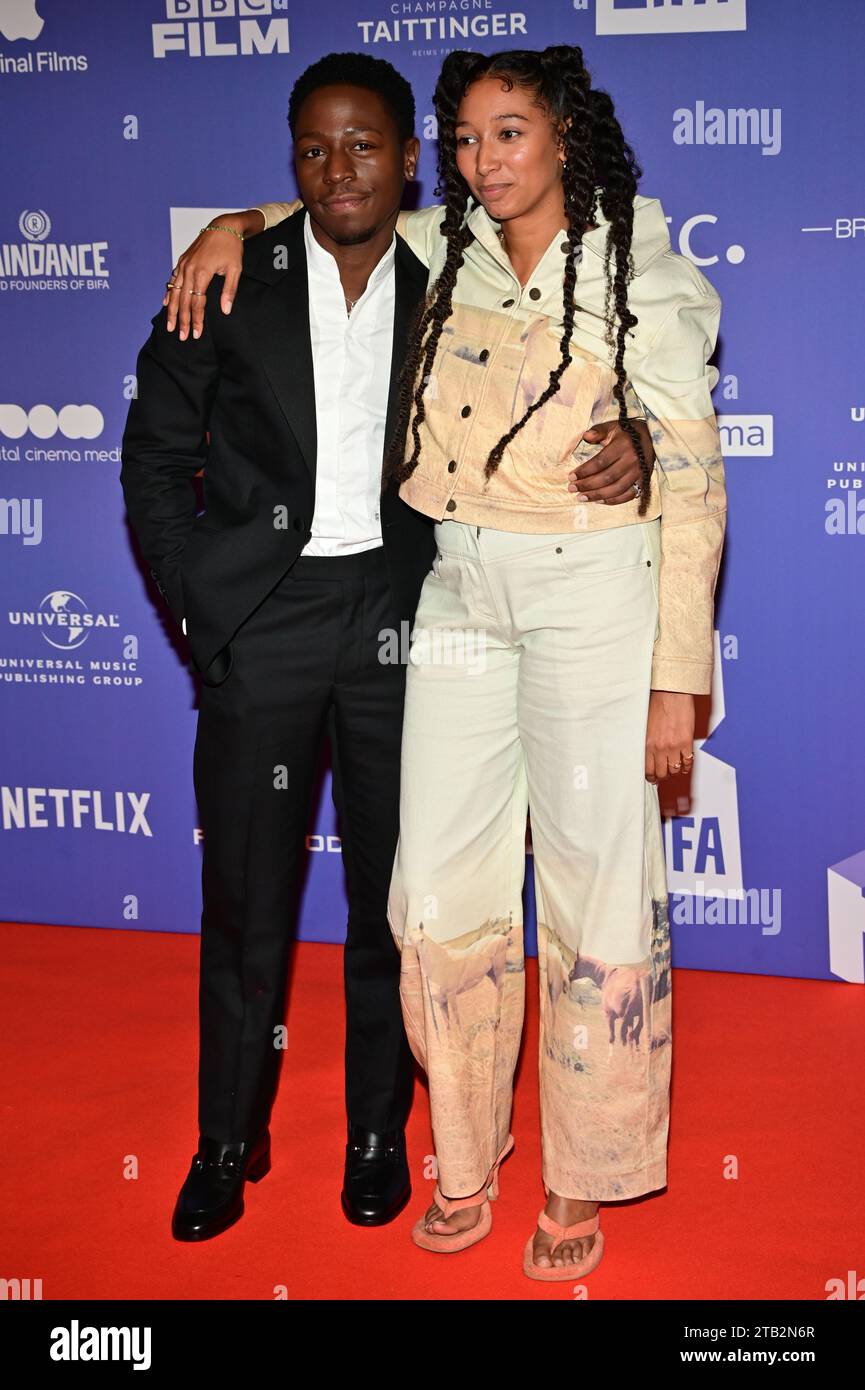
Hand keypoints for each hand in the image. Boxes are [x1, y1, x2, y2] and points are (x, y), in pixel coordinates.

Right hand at [164, 209, 260, 339]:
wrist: (224, 226)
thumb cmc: (231, 247)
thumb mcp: (236, 270)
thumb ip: (229, 291)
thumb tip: (225, 310)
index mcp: (202, 272)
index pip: (197, 303)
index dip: (196, 320)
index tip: (196, 333)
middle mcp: (189, 269)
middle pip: (183, 300)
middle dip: (182, 320)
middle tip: (181, 336)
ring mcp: (184, 264)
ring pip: (174, 292)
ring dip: (172, 310)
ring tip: (170, 325)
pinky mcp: (182, 261)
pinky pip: (173, 280)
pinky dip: (169, 292)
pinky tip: (166, 303)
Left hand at [567, 418, 654, 503]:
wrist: (652, 438)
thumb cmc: (628, 433)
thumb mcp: (614, 426)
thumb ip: (599, 431)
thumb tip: (585, 436)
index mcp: (622, 446)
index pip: (600, 462)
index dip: (585, 471)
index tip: (571, 477)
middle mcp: (632, 460)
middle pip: (607, 478)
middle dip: (587, 485)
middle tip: (572, 489)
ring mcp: (638, 473)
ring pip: (616, 489)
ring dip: (597, 496)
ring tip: (581, 497)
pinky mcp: (643, 482)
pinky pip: (628, 495)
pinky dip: (613, 500)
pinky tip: (599, 501)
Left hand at [645, 690, 695, 782]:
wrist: (671, 694)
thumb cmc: (658, 705)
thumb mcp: (645, 727)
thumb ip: (647, 742)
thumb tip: (648, 755)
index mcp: (647, 744)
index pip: (647, 769)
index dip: (651, 777)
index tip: (652, 777)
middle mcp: (659, 748)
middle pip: (661, 773)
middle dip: (662, 777)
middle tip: (664, 776)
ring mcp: (673, 747)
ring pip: (674, 770)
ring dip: (675, 772)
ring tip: (674, 770)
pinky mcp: (686, 742)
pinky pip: (688, 762)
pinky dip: (687, 767)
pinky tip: (686, 766)